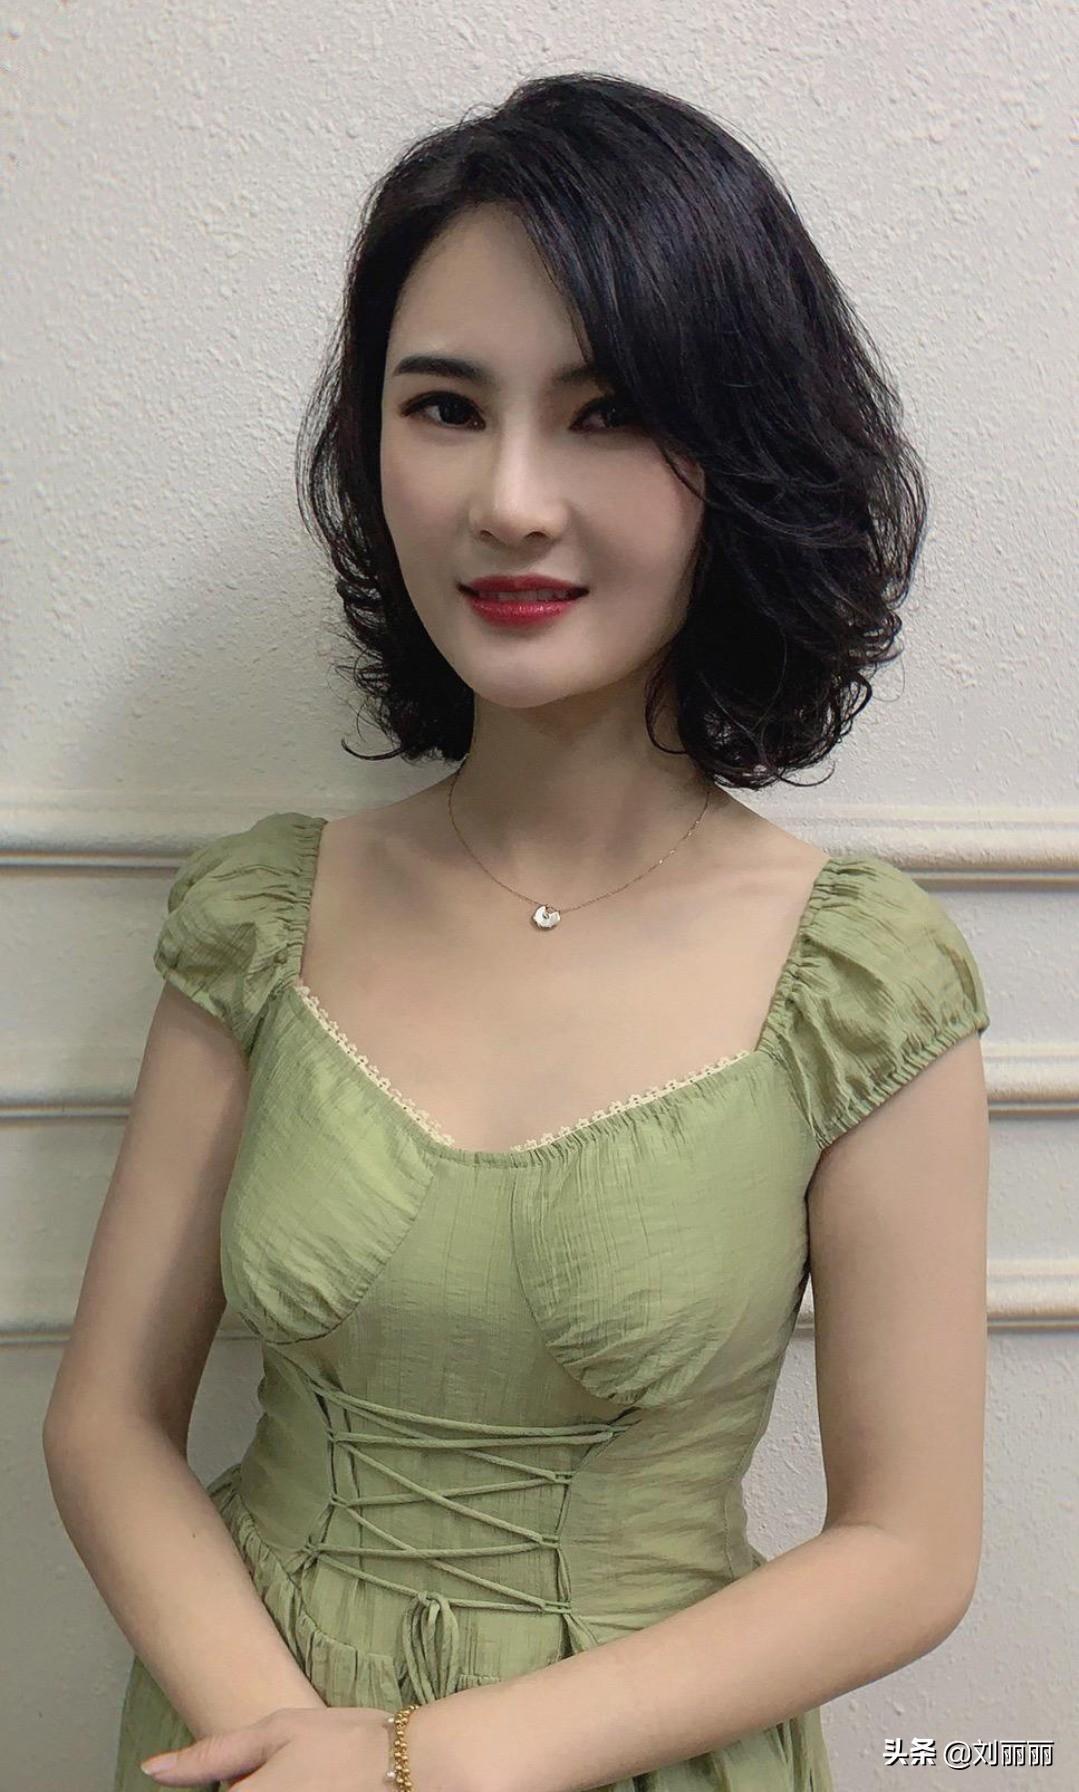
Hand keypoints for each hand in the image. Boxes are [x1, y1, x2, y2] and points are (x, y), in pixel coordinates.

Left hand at [140, 1704, 393, 1788]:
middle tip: (291, 1767)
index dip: (225, 1783)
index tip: (247, 1773)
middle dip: (247, 1786)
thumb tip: (153, 1769)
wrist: (409, 1764)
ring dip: (271, 1790)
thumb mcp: (275, 1730)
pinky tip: (313, 1786)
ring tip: (305, 1775)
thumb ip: (210, 1755)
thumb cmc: (342, 1740)